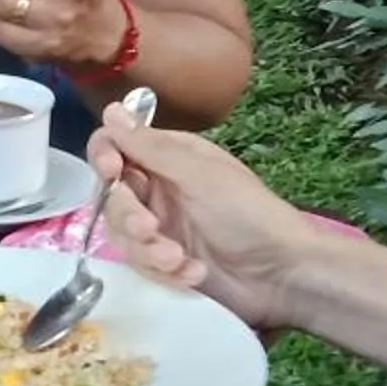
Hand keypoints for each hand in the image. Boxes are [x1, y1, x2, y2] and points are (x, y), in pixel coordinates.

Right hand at [91, 100, 319, 333]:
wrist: (282, 275)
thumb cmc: (248, 214)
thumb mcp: (200, 175)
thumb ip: (151, 147)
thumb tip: (111, 110)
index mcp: (168, 158)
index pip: (114, 147)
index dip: (104, 158)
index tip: (111, 172)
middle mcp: (158, 190)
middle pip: (110, 197)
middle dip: (128, 217)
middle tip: (150, 229)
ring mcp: (159, 229)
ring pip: (122, 235)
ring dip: (148, 250)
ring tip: (178, 260)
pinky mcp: (163, 264)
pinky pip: (141, 265)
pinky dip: (165, 272)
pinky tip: (193, 275)